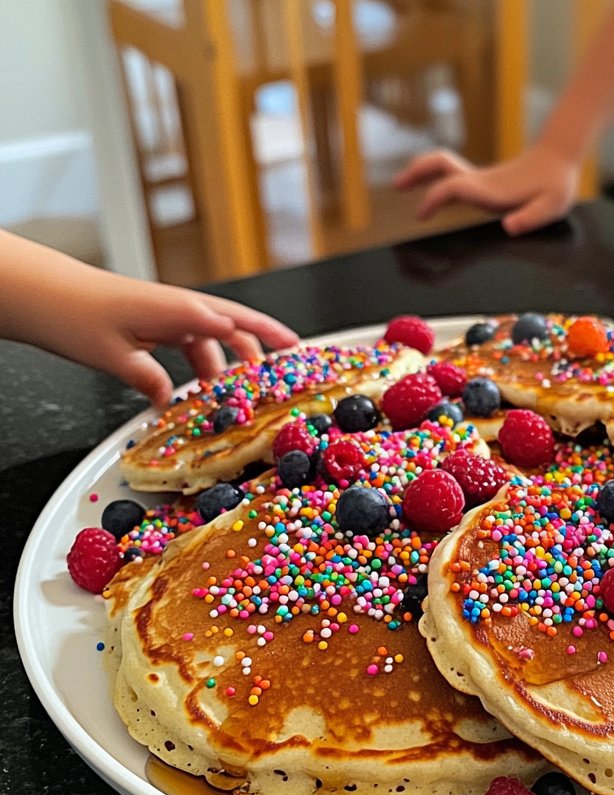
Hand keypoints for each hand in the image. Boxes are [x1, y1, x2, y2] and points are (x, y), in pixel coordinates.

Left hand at [45, 272, 299, 407]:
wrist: (39, 292)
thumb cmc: (72, 312)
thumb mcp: (113, 356)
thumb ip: (149, 379)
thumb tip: (170, 401)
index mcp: (178, 310)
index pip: (236, 322)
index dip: (268, 336)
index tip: (293, 350)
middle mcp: (178, 308)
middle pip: (233, 326)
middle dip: (260, 347)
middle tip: (280, 368)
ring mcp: (166, 314)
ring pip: (211, 338)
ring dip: (224, 364)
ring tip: (234, 392)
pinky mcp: (153, 322)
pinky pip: (189, 343)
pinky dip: (198, 365)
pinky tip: (195, 386)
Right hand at [393, 145, 579, 235]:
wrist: (558, 157)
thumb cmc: (557, 184)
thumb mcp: (552, 205)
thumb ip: (531, 217)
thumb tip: (508, 227)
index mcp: (491, 190)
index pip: (453, 188)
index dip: (435, 198)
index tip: (421, 213)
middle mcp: (480, 182)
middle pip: (440, 165)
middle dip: (417, 173)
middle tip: (397, 185)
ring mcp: (480, 179)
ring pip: (441, 167)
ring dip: (420, 172)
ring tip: (400, 185)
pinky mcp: (482, 181)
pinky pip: (450, 177)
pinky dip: (432, 181)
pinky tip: (429, 194)